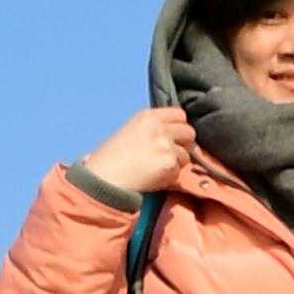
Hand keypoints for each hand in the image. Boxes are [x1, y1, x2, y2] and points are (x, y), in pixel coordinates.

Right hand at [79, 108, 195, 200]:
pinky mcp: (169, 163)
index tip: (173, 137)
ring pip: (186, 156)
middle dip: (183, 145)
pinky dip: (169, 178)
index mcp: (148, 116)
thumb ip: (153, 128)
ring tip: (156, 169)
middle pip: (189, 132)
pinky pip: (179, 172)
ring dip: (175, 164)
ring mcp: (166, 145)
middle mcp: (159, 127)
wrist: (104, 177)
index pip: (180, 115)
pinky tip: (153, 178)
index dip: (178, 128)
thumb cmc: (110, 158)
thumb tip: (173, 136)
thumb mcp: (131, 130)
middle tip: (169, 155)